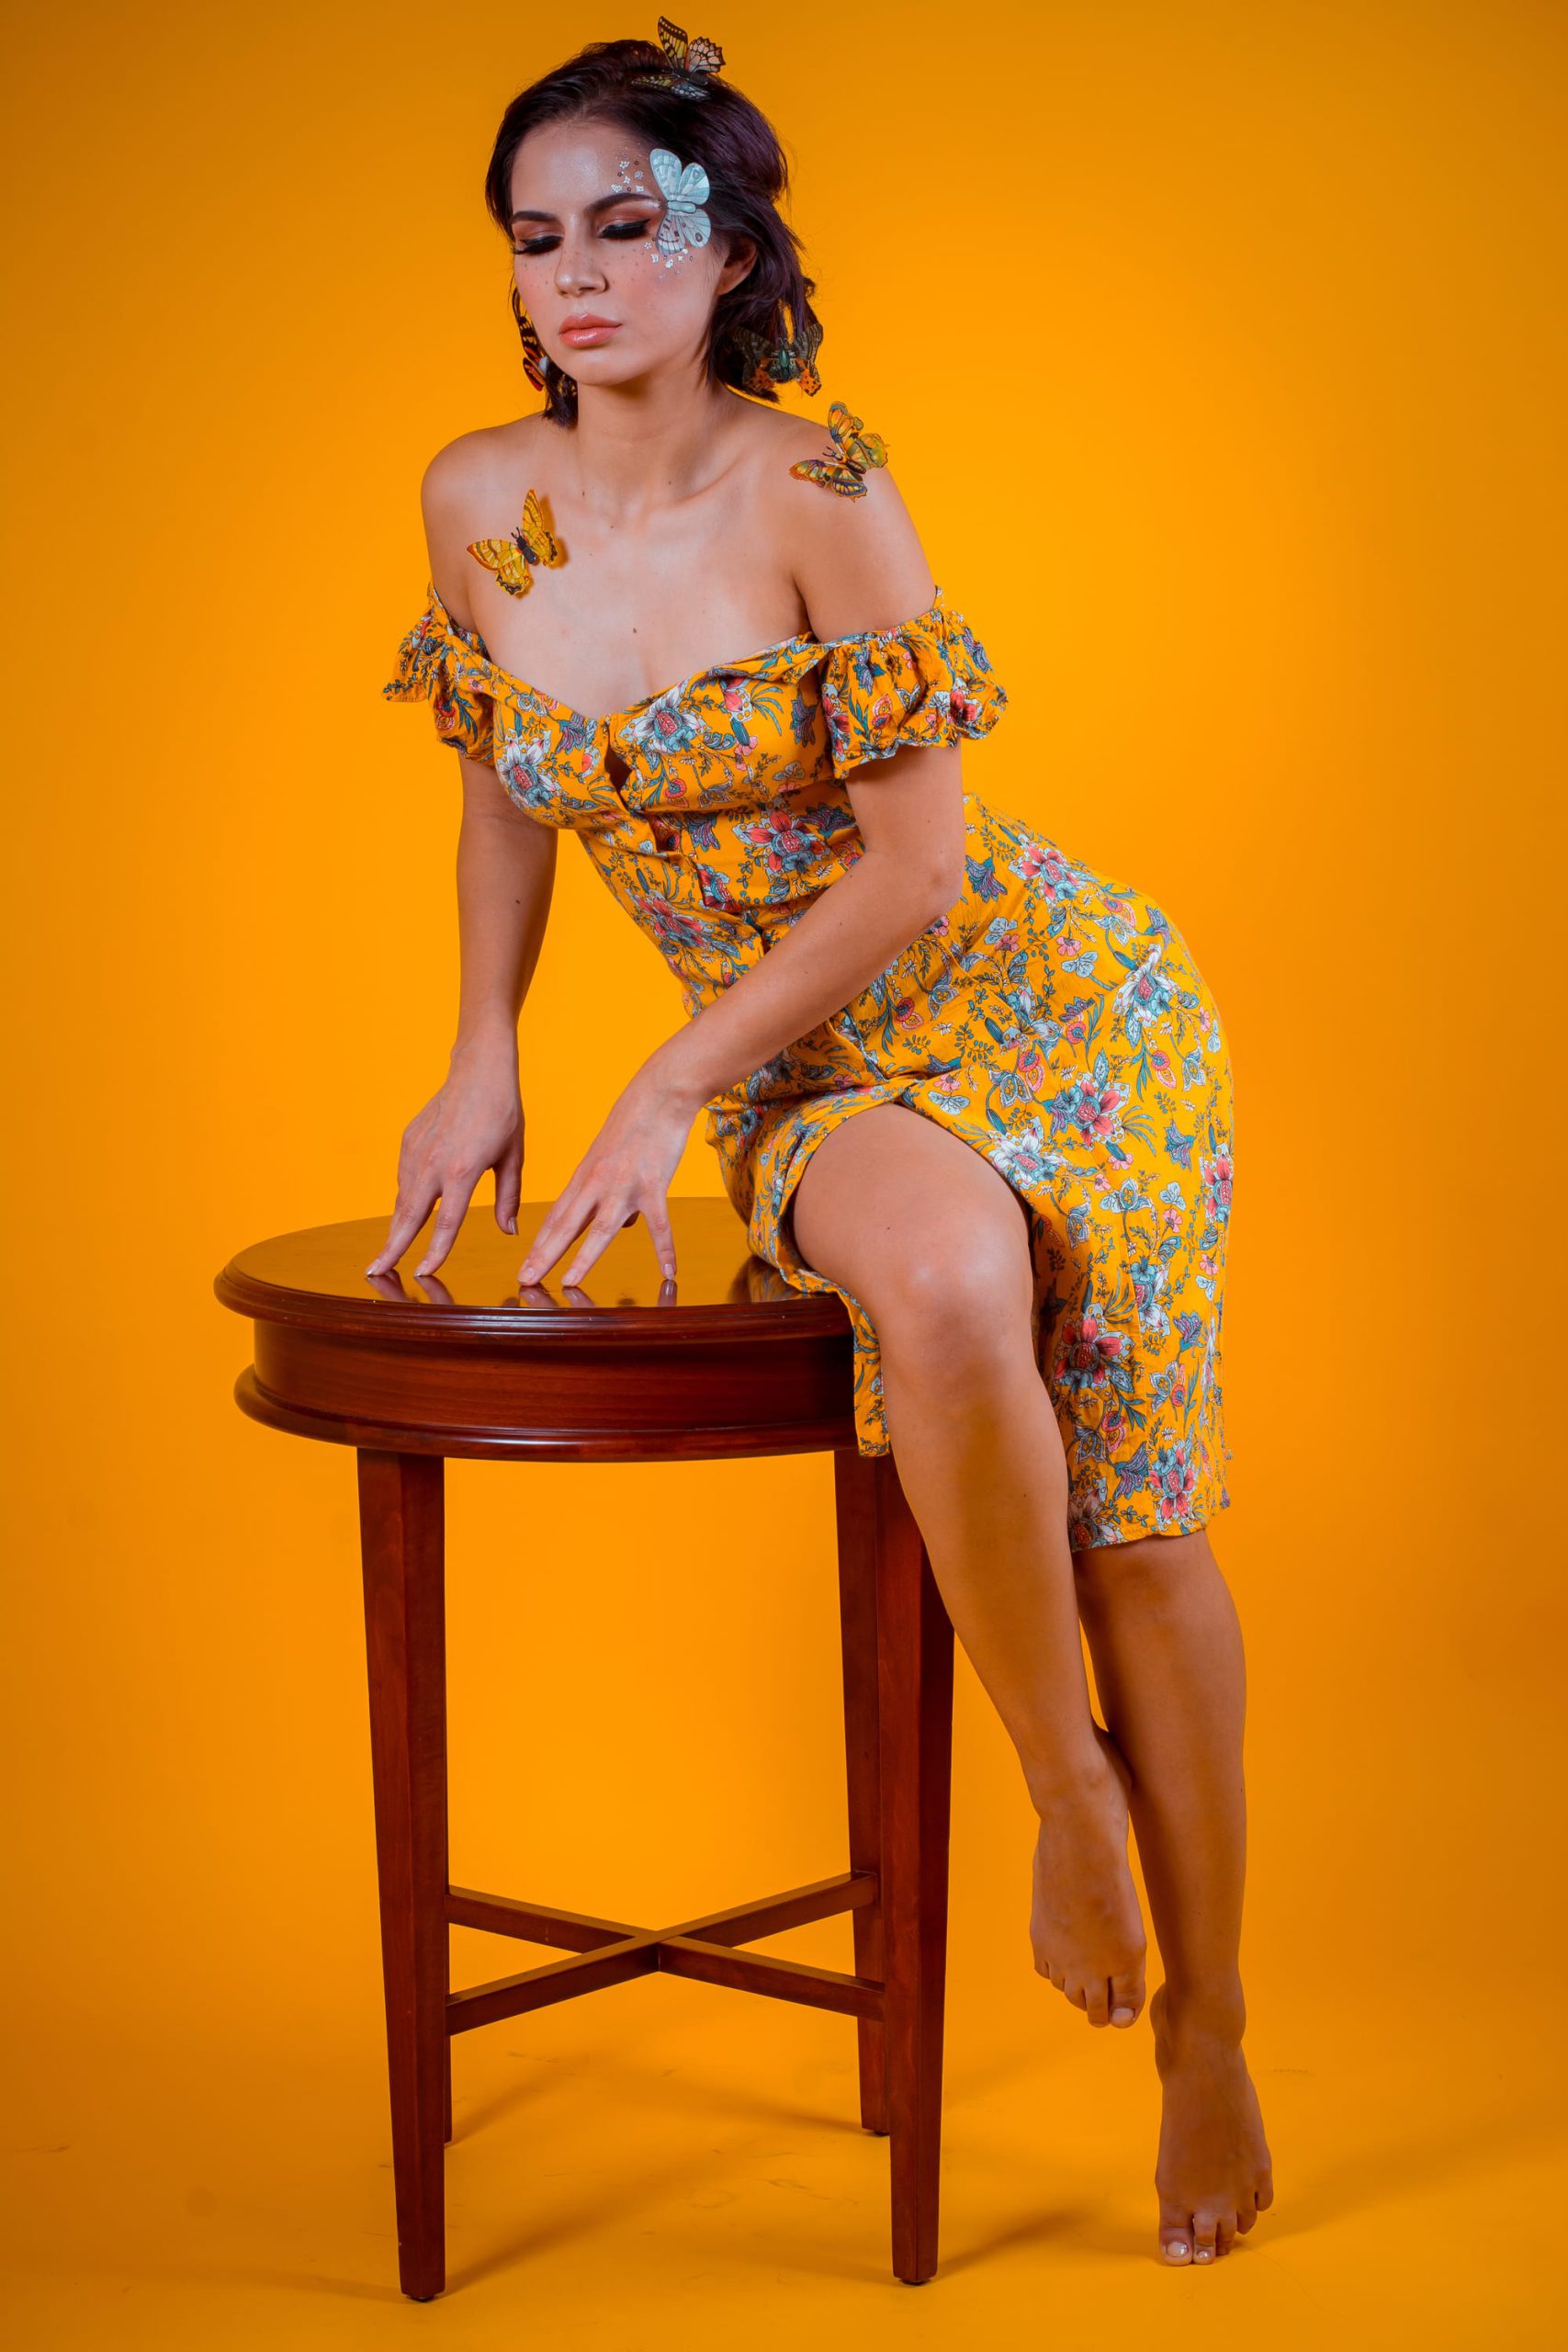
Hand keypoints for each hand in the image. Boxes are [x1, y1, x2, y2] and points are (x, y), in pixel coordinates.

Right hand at [366, 1033, 523, 1280]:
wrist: (479, 1069)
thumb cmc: (503, 1112)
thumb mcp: (514, 1157)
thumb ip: (508, 1198)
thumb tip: (509, 1232)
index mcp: (463, 1170)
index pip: (447, 1223)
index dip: (436, 1252)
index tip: (424, 1274)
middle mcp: (434, 1163)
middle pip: (409, 1217)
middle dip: (392, 1248)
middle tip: (376, 1273)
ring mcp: (416, 1150)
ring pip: (403, 1199)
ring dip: (396, 1227)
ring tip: (388, 1252)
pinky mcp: (408, 1140)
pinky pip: (403, 1179)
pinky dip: (404, 1199)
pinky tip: (406, 1214)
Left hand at [517, 1058, 697, 1287]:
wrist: (660, 1093)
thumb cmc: (636, 1122)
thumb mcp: (609, 1154)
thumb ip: (610, 1192)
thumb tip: (622, 1226)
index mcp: (585, 1177)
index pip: (556, 1217)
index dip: (539, 1245)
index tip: (526, 1267)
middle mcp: (598, 1183)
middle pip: (566, 1225)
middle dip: (544, 1255)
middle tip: (526, 1280)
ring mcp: (624, 1185)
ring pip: (601, 1228)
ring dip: (584, 1257)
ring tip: (569, 1281)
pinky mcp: (653, 1184)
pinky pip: (659, 1223)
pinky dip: (664, 1248)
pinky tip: (668, 1271)